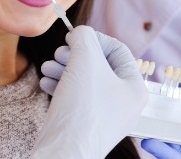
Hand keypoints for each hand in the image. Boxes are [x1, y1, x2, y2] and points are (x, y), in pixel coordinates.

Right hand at [30, 25, 147, 157]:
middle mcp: (123, 103)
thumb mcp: (86, 60)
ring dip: (63, 69)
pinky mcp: (85, 125)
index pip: (118, 50)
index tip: (75, 38)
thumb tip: (79, 33)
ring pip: (84, 80)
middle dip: (74, 55)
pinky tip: (46, 83)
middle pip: (98, 65)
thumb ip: (84, 37)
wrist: (64, 152)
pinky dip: (60, 86)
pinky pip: (75, 97)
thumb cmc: (82, 108)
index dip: (95, 39)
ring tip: (47, 68)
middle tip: (59, 54)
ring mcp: (104, 116)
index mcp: (134, 88)